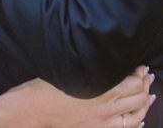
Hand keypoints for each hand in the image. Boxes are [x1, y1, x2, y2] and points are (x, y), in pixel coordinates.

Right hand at [28, 66, 154, 127]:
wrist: (34, 110)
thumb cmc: (48, 86)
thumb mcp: (71, 70)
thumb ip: (93, 70)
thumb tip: (107, 63)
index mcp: (101, 92)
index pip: (132, 84)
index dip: (139, 75)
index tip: (140, 66)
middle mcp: (106, 110)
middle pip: (137, 99)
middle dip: (145, 86)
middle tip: (147, 75)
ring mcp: (103, 123)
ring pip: (135, 116)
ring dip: (145, 104)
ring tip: (150, 94)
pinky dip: (136, 122)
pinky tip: (139, 118)